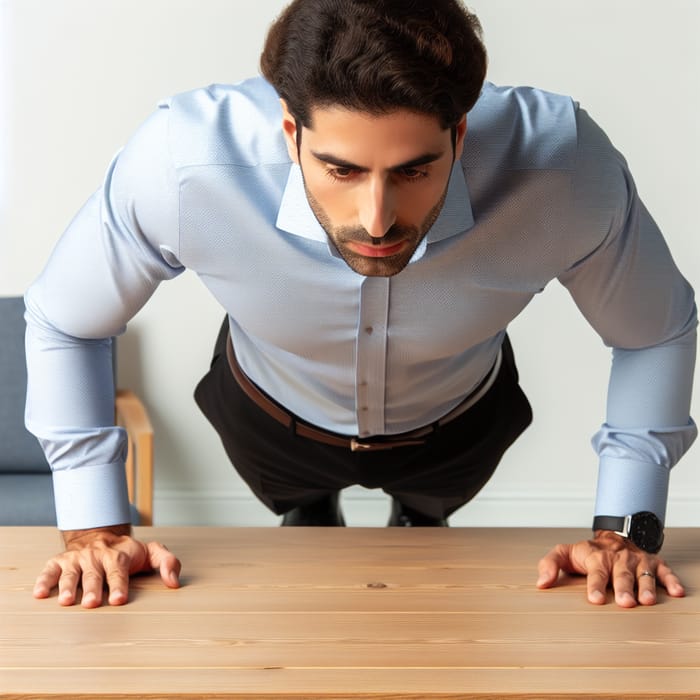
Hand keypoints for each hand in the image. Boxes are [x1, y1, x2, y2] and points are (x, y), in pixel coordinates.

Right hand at [33, 525, 180, 607]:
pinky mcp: (60, 561)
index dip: (119, 585)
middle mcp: (96, 556)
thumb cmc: (127, 552)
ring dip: (68, 586)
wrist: (101, 535)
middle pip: (94, 574)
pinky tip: (40, 593)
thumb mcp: (151, 552)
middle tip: (92, 603)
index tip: (119, 599)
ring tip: (66, 601)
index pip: (119, 571)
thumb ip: (167, 563)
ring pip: (71, 573)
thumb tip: (174, 582)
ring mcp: (77, 559)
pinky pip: (49, 570)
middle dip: (92, 588)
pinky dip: (43, 580)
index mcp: (119, 555)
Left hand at [536, 530, 684, 606]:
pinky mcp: (654, 563)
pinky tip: (677, 593)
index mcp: (597, 557)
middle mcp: (618, 559)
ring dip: (647, 586)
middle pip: (622, 575)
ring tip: (648, 601)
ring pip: (644, 574)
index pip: (596, 572)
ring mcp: (637, 561)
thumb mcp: (565, 553)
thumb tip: (541, 583)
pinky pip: (665, 571)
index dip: (595, 585)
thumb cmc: (588, 552)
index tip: (596, 599)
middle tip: (625, 602)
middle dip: (623, 588)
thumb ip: (550, 564)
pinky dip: (671, 581)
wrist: (614, 536)